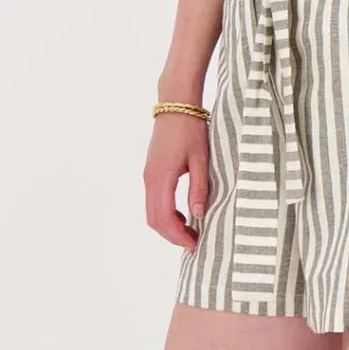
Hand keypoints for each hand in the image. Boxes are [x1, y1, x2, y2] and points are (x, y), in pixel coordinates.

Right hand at [145, 111, 208, 252]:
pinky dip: (165, 214)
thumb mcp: (200, 160)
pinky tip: (183, 214)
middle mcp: (150, 179)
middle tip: (194, 243)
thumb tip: (198, 215)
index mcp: (161, 177)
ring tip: (190, 231)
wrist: (176, 104)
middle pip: (154, 219)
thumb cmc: (191, 128)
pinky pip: (153, 201)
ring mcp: (148, 175)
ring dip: (168, 226)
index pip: (165, 217)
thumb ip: (199, 189)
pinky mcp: (151, 172)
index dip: (178, 236)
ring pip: (151, 212)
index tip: (194, 244)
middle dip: (172, 236)